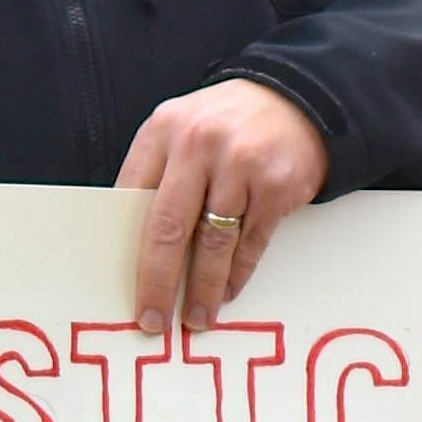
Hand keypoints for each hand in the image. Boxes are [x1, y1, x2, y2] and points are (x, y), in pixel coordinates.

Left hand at [113, 80, 329, 335]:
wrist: (300, 101)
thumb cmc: (230, 125)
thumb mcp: (183, 131)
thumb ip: (159, 174)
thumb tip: (136, 243)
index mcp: (163, 131)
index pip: (131, 198)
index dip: (124, 247)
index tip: (122, 285)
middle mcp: (198, 146)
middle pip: (168, 228)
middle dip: (158, 281)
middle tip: (153, 320)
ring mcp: (241, 166)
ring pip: (214, 241)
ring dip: (204, 287)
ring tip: (197, 316)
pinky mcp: (277, 186)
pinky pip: (252, 241)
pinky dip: (238, 272)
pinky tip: (229, 290)